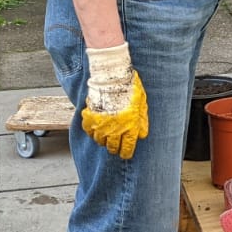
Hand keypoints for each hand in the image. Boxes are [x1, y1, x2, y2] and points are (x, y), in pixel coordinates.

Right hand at [81, 43, 148, 159]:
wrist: (112, 78)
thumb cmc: (129, 89)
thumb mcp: (141, 104)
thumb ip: (142, 121)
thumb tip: (142, 134)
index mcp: (129, 127)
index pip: (126, 148)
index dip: (125, 153)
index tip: (124, 154)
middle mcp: (114, 130)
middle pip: (112, 147)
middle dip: (114, 148)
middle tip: (115, 145)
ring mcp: (100, 126)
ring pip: (99, 141)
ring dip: (103, 139)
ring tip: (106, 134)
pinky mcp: (89, 119)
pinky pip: (89, 131)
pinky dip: (92, 131)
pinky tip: (96, 127)